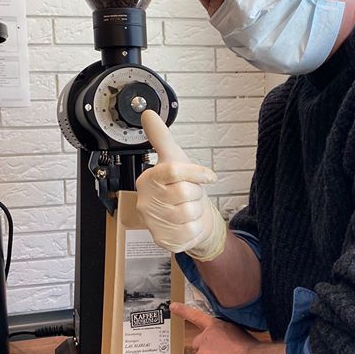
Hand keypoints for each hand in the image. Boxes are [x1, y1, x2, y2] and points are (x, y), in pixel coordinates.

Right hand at [137, 110, 226, 260]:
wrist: (188, 217)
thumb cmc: (181, 187)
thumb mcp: (175, 159)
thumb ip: (161, 136)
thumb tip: (148, 114)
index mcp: (147, 179)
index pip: (174, 171)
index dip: (196, 173)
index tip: (208, 176)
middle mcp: (146, 201)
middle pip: (185, 192)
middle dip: (196, 193)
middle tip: (191, 195)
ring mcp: (153, 222)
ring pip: (189, 212)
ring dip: (197, 210)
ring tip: (189, 208)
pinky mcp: (164, 240)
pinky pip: (191, 230)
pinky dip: (196, 227)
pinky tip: (189, 223)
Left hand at [172, 302, 257, 353]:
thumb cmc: (252, 353)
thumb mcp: (241, 335)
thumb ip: (228, 338)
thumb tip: (228, 349)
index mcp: (216, 327)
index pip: (197, 317)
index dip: (184, 311)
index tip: (173, 307)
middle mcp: (205, 339)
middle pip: (198, 346)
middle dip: (206, 353)